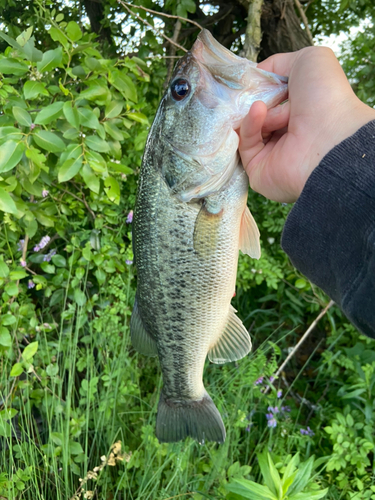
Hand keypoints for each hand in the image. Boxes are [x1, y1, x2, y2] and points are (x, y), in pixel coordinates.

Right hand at [239, 46, 374, 202]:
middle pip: (252, 112)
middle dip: (252, 99)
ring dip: (254, 111)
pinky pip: (244, 145)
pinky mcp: (257, 172)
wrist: (329, 137)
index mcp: (299, 113)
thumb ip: (278, 64)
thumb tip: (255, 75)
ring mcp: (271, 154)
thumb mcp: (307, 60)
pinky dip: (249, 125)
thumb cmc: (325, 96)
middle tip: (255, 92)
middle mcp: (286, 134)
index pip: (268, 98)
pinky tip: (258, 112)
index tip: (250, 78)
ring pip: (245, 128)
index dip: (258, 87)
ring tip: (264, 106)